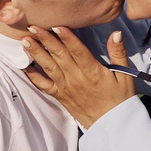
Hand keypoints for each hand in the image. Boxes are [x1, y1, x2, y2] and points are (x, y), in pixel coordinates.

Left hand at [21, 25, 138, 129]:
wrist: (111, 125)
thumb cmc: (119, 99)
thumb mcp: (125, 75)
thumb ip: (118, 53)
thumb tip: (116, 33)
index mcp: (93, 72)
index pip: (78, 51)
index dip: (67, 38)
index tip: (56, 25)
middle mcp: (77, 79)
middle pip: (59, 56)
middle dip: (45, 40)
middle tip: (33, 26)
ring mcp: (66, 88)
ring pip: (49, 67)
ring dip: (36, 53)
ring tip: (25, 40)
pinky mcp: (60, 95)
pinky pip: (44, 85)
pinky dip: (33, 76)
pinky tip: (25, 66)